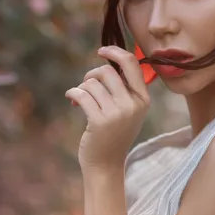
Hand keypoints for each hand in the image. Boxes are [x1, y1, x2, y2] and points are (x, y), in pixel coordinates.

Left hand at [66, 45, 150, 171]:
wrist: (106, 164)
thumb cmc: (114, 133)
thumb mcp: (129, 111)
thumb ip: (124, 88)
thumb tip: (109, 59)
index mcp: (143, 99)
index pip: (132, 64)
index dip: (115, 52)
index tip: (102, 50)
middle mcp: (133, 104)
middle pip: (107, 71)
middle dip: (92, 74)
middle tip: (86, 85)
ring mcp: (117, 113)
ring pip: (92, 83)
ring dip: (82, 87)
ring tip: (81, 99)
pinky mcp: (100, 121)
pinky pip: (82, 94)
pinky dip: (73, 93)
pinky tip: (71, 99)